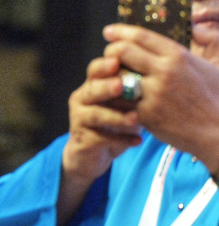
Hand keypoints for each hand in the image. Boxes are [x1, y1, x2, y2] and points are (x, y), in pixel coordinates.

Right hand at [57, 48, 142, 225]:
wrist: (85, 164)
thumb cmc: (107, 131)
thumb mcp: (118, 109)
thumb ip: (127, 94)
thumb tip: (149, 77)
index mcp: (90, 88)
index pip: (96, 70)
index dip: (106, 65)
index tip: (120, 62)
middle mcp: (80, 103)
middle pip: (89, 90)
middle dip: (106, 88)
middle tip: (122, 87)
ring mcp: (77, 125)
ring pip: (93, 116)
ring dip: (115, 119)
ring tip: (135, 124)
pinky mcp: (79, 145)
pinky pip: (99, 141)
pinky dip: (120, 143)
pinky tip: (135, 145)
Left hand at [103, 23, 218, 173]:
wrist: (215, 129)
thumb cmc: (213, 98)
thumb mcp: (203, 67)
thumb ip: (182, 56)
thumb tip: (164, 48)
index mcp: (178, 55)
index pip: (141, 36)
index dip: (121, 32)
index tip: (109, 32)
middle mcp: (163, 70)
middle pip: (122, 52)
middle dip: (110, 53)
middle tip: (107, 58)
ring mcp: (153, 93)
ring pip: (116, 77)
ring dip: (108, 77)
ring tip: (107, 78)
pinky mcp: (144, 114)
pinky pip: (119, 102)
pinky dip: (113, 98)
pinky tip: (111, 99)